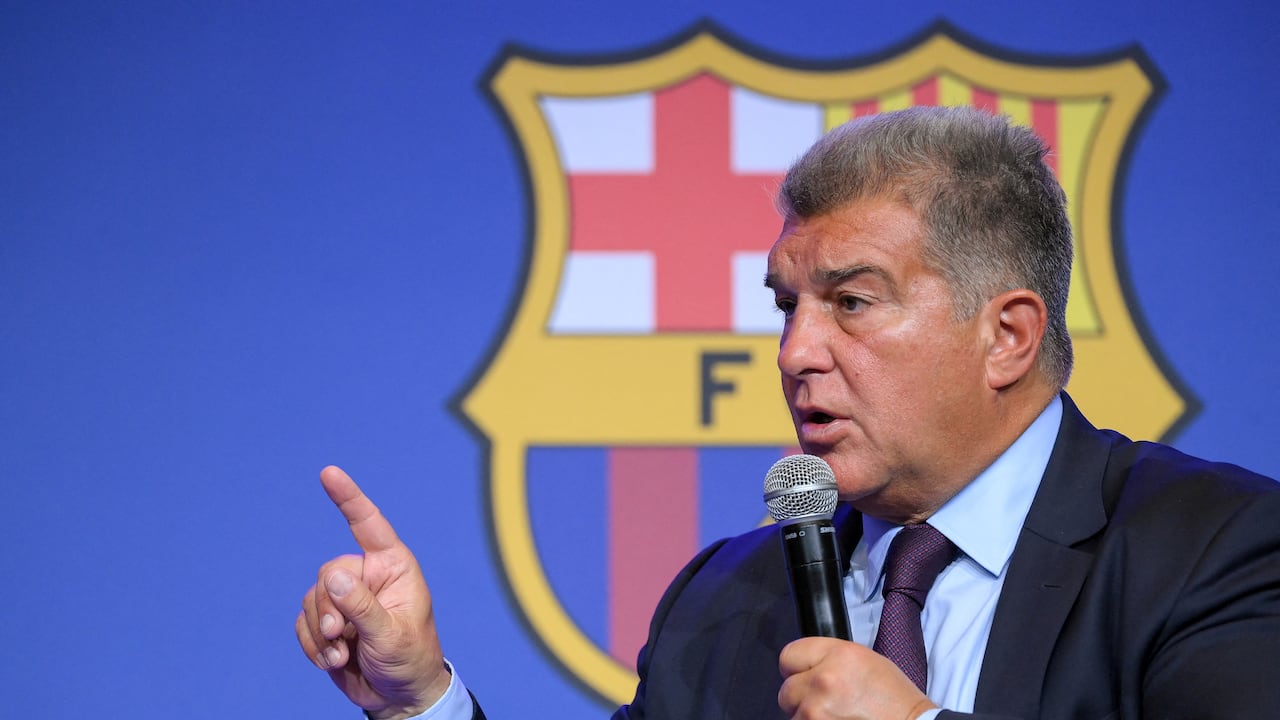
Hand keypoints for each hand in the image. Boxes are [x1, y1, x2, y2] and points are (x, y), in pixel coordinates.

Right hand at [296, 466, 451, 718]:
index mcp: (394, 567)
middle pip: (329, 573)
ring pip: (312, 599)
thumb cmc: (408, 660)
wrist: (397, 697)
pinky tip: (332, 661)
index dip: (348, 498)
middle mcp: (368, 576)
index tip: (328, 473)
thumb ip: (362, 607)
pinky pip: (303, 621)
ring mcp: (347, 599)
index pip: (369, 525)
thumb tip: (334, 577)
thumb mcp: (391, 635)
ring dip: (320, 632)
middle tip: (340, 637)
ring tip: (341, 654)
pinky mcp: (328, 620)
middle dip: (329, 608)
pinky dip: (312, 644)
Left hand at [778, 637, 936, 719]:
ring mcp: (816, 711)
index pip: (789, 655)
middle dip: (801, 697)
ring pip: (793, 714)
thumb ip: (830, 658)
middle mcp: (823, 680)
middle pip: (786, 689)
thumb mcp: (864, 660)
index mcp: (838, 655)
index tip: (804, 675)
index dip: (797, 668)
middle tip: (825, 702)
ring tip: (835, 716)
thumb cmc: (894, 700)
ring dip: (807, 716)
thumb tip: (806, 666)